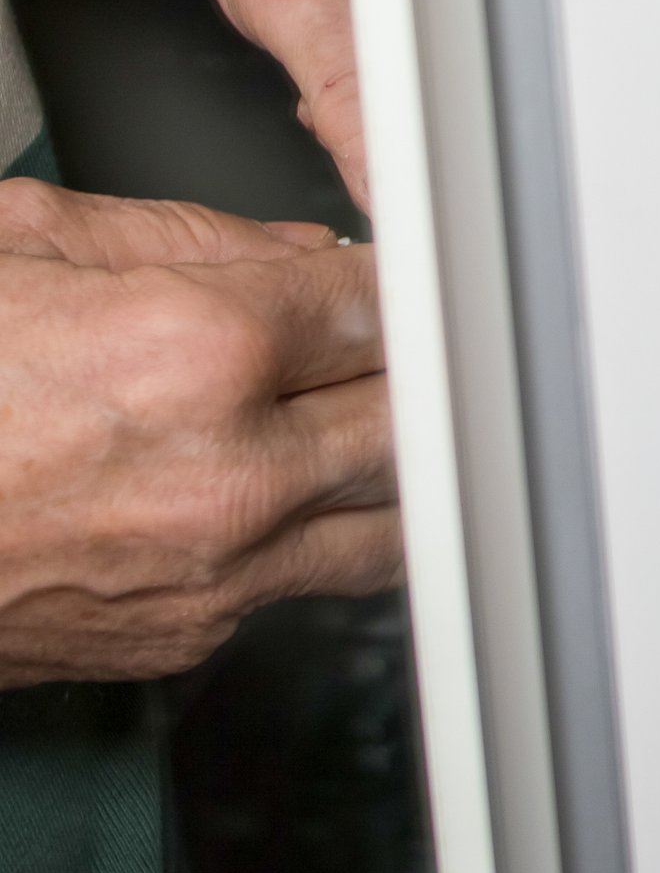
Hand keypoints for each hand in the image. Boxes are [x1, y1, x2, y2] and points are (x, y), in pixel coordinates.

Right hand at [0, 178, 398, 685]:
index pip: (375, 310)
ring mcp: (216, 570)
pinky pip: (307, 580)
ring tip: (362, 419)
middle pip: (408, 420)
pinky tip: (285, 489)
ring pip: (387, 518)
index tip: (394, 281)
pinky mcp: (192, 636)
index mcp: (196, 353)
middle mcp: (227, 474)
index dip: (391, 286)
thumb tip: (293, 251)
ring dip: (389, 466)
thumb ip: (185, 236)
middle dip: (406, 377)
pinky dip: (316, 532)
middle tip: (388, 347)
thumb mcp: (24, 245)